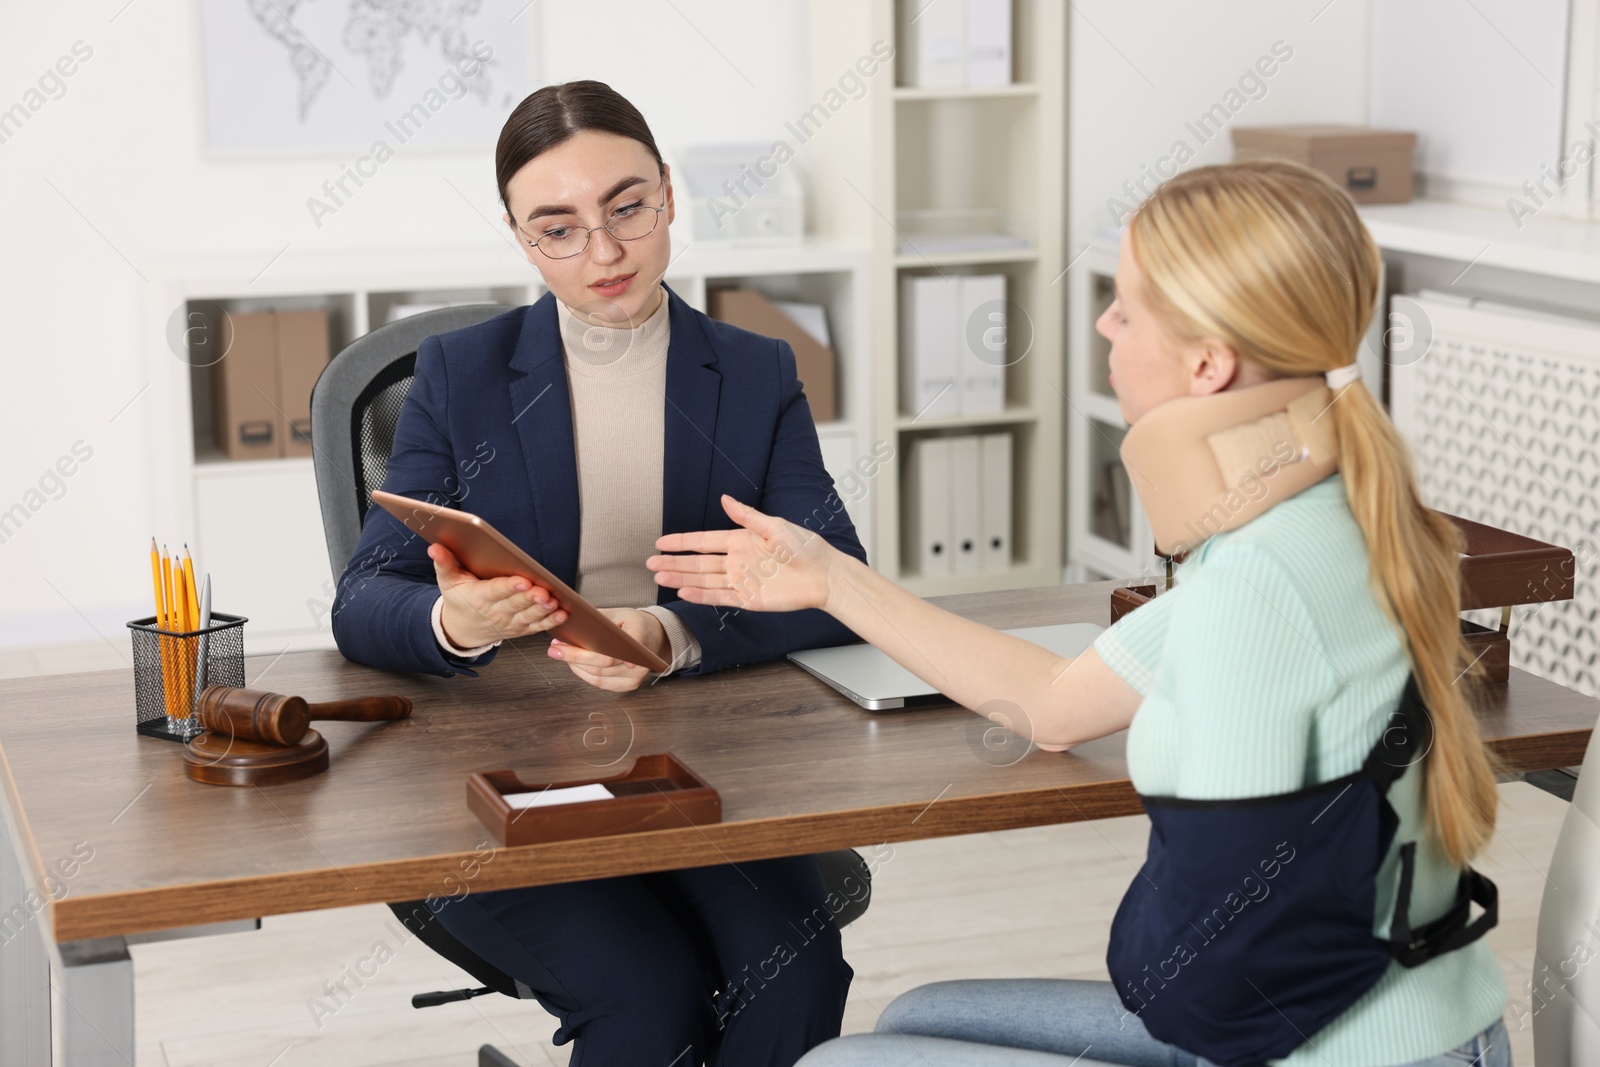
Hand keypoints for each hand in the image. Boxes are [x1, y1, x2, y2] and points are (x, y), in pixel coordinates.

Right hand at [430, 543, 565, 647]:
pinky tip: (562, 613)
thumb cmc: (459, 599)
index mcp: (479, 597)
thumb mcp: (447, 581)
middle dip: (531, 598)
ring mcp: (509, 622)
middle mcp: (495, 612)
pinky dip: (550, 621)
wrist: (462, 628)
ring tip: (555, 601)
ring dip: (543, 610)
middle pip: (516, 604)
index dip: (510, 587)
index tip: (522, 580)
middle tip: (544, 591)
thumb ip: (444, 563)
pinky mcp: (520, 628)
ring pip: (529, 616)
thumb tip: (435, 547)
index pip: (495, 591)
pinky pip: (537, 626)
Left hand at [550, 607, 667, 692]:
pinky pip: (601, 683)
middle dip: (574, 656)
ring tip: (560, 653)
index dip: (603, 649)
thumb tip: (570, 626)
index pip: (619, 642)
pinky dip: (584, 674)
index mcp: (640, 632)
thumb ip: (597, 620)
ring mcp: (637, 675)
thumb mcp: (617, 613)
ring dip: (576, 665)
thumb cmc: (631, 623)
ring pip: (599, 675)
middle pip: (603, 662)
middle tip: (555, 649)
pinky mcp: (630, 685)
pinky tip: (574, 663)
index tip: (578, 650)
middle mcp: (642, 658)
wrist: (653, 636)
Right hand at [647, 495, 840, 613]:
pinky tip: (684, 592)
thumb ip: (747, 516)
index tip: (661, 542)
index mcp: (741, 541)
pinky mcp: (749, 600)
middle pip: (698, 562)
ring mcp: (741, 581)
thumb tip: (725, 499)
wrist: (825, 575)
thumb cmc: (806, 548)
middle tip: (650, 563)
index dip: (682, 542)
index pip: (704, 541)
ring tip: (659, 577)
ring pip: (704, 580)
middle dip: (674, 563)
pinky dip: (701, 596)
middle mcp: (737, 561)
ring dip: (682, 579)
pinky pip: (720, 597)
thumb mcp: (776, 526)